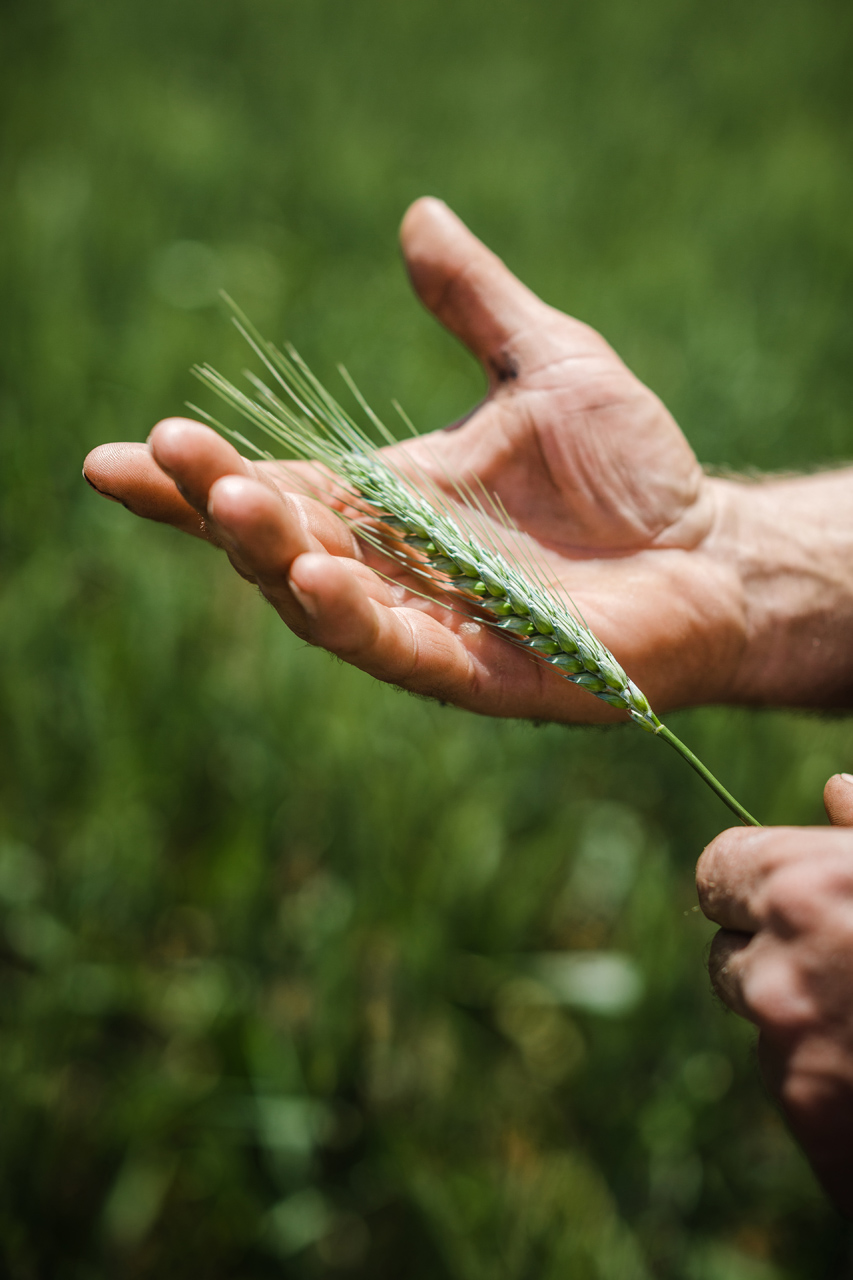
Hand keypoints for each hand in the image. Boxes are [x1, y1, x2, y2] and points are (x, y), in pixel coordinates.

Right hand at [84, 197, 750, 722]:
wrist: (717, 551)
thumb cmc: (632, 471)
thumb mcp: (548, 364)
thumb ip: (476, 305)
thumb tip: (418, 215)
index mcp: (392, 503)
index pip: (276, 487)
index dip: (197, 477)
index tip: (118, 453)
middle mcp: (394, 568)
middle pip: (281, 543)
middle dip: (219, 505)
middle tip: (170, 454)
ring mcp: (432, 625)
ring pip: (322, 602)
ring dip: (272, 560)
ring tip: (234, 507)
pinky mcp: (482, 672)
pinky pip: (403, 651)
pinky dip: (355, 621)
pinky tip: (322, 579)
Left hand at [698, 775, 852, 1214]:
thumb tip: (836, 791)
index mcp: (804, 886)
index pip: (718, 870)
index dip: (751, 881)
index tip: (781, 893)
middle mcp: (779, 965)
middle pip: (728, 950)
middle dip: (772, 954)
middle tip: (845, 963)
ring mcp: (788, 1047)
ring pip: (763, 1019)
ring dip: (803, 1018)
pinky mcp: (807, 1113)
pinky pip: (793, 1080)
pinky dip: (829, 1077)